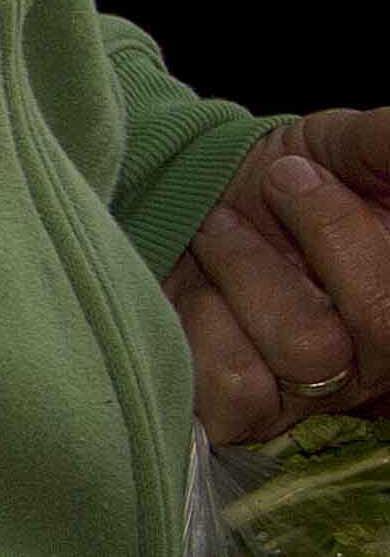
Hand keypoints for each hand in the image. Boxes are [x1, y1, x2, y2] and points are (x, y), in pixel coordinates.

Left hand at [177, 110, 389, 445]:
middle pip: (382, 320)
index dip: (349, 234)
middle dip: (321, 232)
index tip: (300, 173)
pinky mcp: (247, 414)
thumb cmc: (283, 177)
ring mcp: (318, 391)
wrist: (187, 200)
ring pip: (307, 349)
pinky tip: (192, 289)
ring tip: (218, 228)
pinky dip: (202, 319)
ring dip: (246, 268)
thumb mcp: (344, 145)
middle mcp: (381, 356)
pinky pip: (237, 383)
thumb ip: (387, 141)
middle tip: (279, 182)